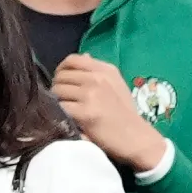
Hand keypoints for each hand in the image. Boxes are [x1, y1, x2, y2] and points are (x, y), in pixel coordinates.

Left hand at [52, 55, 170, 173]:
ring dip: (56, 100)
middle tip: (63, 99)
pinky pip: (60, 107)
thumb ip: (98, 71)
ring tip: (65, 109)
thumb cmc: (124, 113)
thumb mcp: (116, 84)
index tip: (63, 81)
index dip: (62, 69)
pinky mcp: (84, 112)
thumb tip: (84, 56)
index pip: (73, 60)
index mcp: (106, 69)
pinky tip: (66, 118)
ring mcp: (91, 94)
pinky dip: (58, 112)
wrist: (135, 136)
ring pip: (57, 91)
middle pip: (61, 76)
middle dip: (58, 87)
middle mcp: (98, 78)